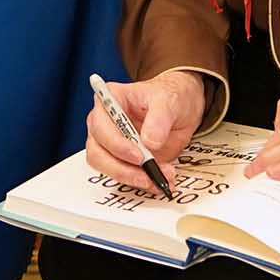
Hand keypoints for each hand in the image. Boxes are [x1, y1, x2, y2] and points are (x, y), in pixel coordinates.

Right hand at [84, 71, 206, 194]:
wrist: (181, 108)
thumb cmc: (169, 96)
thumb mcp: (168, 101)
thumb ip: (159, 119)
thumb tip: (150, 141)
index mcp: (109, 101)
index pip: (101, 127)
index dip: (116, 145)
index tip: (139, 156)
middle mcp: (104, 124)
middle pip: (97, 152)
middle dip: (122, 168)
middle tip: (147, 174)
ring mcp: (112, 144)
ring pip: (107, 168)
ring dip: (132, 178)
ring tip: (158, 178)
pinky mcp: (123, 160)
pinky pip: (125, 176)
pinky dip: (142, 182)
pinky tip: (159, 181)